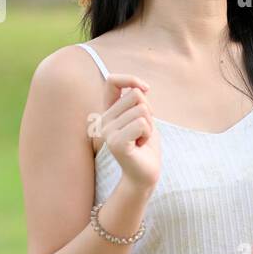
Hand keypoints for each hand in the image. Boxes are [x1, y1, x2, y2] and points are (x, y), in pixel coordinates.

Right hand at [91, 73, 160, 191]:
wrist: (145, 174)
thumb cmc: (145, 146)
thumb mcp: (143, 118)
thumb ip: (138, 102)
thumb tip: (140, 88)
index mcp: (107, 112)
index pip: (112, 81)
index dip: (130, 79)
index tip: (146, 89)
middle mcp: (102, 120)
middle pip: (135, 95)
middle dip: (148, 112)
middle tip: (142, 132)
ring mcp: (107, 132)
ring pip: (141, 110)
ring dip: (149, 126)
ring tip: (140, 140)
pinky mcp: (115, 143)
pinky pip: (142, 124)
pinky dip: (148, 133)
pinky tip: (140, 145)